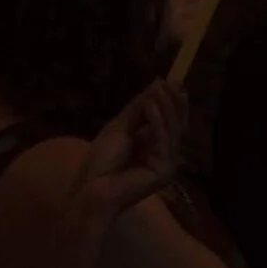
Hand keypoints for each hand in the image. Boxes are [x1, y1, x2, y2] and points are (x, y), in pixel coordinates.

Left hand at [71, 80, 182, 218]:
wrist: (90, 186)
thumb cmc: (102, 160)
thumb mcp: (120, 126)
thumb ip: (139, 109)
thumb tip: (157, 84)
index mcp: (155, 145)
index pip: (170, 121)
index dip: (172, 102)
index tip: (172, 80)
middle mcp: (165, 155)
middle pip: (176, 125)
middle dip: (174, 103)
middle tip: (173, 82)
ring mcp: (166, 164)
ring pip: (172, 131)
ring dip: (165, 108)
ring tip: (159, 89)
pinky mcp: (163, 171)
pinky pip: (163, 142)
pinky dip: (156, 122)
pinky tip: (150, 106)